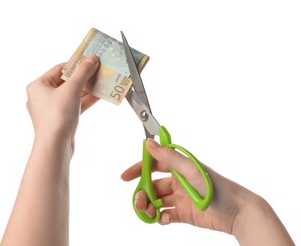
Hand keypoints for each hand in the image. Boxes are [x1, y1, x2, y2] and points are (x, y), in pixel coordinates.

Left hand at [26, 55, 98, 148]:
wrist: (55, 146)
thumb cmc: (56, 116)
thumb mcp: (71, 90)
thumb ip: (82, 73)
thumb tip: (91, 59)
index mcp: (38, 86)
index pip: (59, 69)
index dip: (76, 63)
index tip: (90, 60)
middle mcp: (43, 96)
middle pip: (67, 81)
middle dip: (84, 77)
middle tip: (99, 70)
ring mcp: (52, 109)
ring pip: (73, 94)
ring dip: (88, 88)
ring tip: (103, 81)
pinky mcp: (61, 119)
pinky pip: (75, 104)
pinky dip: (87, 100)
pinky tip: (100, 95)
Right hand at [121, 139, 294, 244]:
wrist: (237, 212)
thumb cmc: (217, 187)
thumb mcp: (191, 170)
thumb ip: (169, 157)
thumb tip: (150, 143)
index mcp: (179, 168)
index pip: (154, 165)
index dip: (138, 170)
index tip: (125, 176)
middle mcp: (178, 182)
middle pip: (152, 186)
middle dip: (142, 193)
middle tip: (139, 202)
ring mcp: (181, 198)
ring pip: (157, 201)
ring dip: (150, 207)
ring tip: (150, 213)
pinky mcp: (184, 213)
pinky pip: (166, 215)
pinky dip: (161, 218)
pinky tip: (164, 219)